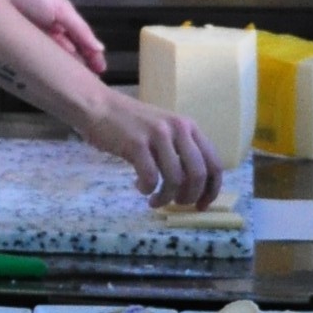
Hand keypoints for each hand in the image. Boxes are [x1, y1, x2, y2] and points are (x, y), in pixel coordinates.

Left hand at [0, 0, 105, 73]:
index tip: (100, 70)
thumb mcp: (61, 10)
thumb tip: (99, 47)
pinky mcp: (22, 45)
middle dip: (80, 66)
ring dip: (64, 69)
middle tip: (88, 82)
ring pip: (55, 58)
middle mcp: (53, 31)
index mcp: (64, 20)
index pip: (82, 41)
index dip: (92, 55)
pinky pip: (37, 59)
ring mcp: (37, 39)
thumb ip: (79, 29)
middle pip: (70, 52)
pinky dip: (45, 68)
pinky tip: (51, 78)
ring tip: (73, 83)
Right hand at [84, 95, 222, 208]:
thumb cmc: (130, 123)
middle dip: (189, 197)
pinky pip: (151, 178)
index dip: (212, 190)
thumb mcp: (164, 129)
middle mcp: (179, 129)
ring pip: (175, 180)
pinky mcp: (137, 144)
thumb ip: (180, 148)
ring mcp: (158, 135)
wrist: (98, 106)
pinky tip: (139, 187)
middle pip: (198, 175)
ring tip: (154, 201)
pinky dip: (147, 189)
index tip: (202, 206)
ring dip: (166, 198)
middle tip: (177, 204)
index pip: (214, 163)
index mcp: (189, 127)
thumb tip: (194, 184)